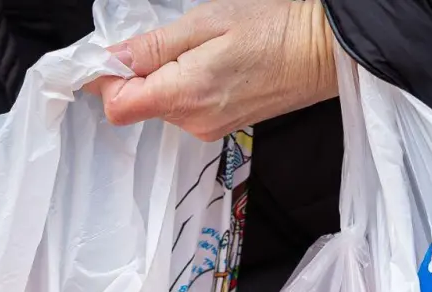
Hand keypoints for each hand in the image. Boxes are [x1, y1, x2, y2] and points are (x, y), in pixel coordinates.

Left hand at [89, 0, 337, 140]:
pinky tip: (209, 63)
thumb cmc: (274, 28)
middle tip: (167, 40)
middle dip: (136, 73)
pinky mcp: (218, 126)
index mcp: (185, 95)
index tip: (112, 54)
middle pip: (135, 105)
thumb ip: (153, 46)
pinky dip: (182, 85)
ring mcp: (206, 128)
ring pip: (159, 106)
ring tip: (198, 49)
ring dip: (162, 77)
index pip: (118, 105)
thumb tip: (110, 58)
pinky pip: (182, 108)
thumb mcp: (206, 22)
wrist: (326, 51)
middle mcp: (193, 121)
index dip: (106, 78)